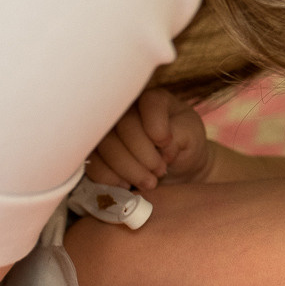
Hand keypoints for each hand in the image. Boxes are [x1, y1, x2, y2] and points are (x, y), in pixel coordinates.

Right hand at [88, 89, 212, 190]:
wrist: (176, 170)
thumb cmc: (185, 147)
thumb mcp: (192, 137)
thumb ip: (180, 134)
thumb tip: (160, 146)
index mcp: (153, 100)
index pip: (148, 104)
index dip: (157, 128)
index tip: (167, 145)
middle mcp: (125, 110)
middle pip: (122, 127)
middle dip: (143, 156)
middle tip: (160, 171)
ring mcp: (106, 130)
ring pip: (104, 147)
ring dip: (128, 170)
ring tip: (149, 182)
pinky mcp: (95, 153)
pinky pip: (92, 165)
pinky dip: (111, 179)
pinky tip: (128, 185)